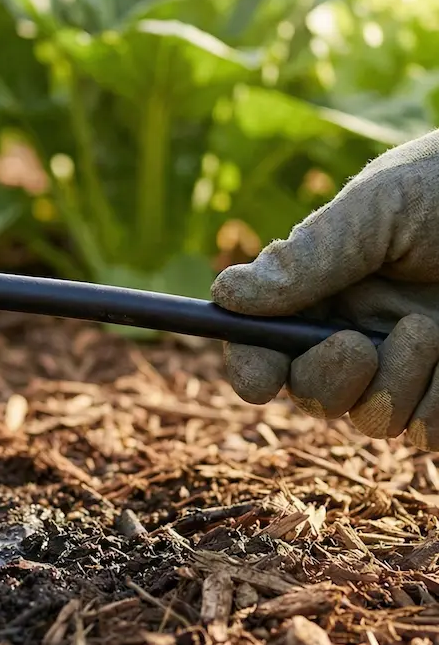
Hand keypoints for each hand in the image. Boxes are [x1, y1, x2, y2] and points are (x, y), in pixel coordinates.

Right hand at [212, 130, 438, 449]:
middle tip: (355, 345)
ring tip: (429, 327)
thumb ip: (306, 258)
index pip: (266, 343)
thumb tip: (225, 292)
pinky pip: (426, 432)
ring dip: (393, 385)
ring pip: (370, 419)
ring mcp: (409, 366)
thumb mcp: (375, 211)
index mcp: (324, 291)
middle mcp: (358, 333)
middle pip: (310, 393)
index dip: (252, 366)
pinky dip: (437, 404)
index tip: (258, 381)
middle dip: (325, 379)